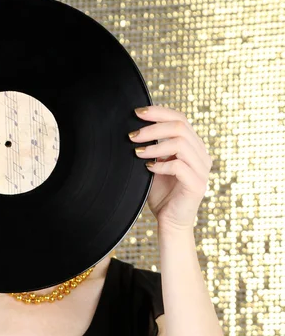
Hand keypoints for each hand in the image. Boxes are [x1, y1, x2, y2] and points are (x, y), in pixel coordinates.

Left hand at [129, 105, 211, 230]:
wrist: (170, 223)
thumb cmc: (162, 195)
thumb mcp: (154, 166)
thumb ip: (152, 148)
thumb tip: (134, 130)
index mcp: (193, 147)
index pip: (180, 119)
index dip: (159, 112)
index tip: (137, 113)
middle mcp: (201, 155)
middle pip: (180, 126)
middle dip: (153, 128)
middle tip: (133, 135)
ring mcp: (202, 170)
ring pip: (181, 143)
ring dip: (155, 146)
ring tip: (137, 152)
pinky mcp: (197, 184)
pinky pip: (179, 166)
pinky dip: (161, 165)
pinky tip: (148, 168)